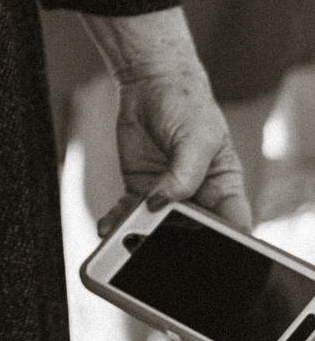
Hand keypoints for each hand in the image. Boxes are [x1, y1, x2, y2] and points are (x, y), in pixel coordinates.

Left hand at [104, 64, 249, 237]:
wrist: (152, 85)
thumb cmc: (187, 106)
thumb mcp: (196, 136)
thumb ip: (185, 173)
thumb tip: (162, 203)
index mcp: (225, 189)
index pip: (234, 226)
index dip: (228, 244)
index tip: (212, 254)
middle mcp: (198, 199)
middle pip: (194, 234)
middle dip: (178, 247)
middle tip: (158, 253)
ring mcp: (167, 197)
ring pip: (157, 228)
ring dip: (141, 238)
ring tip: (124, 245)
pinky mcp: (140, 191)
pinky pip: (130, 214)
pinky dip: (118, 222)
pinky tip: (107, 228)